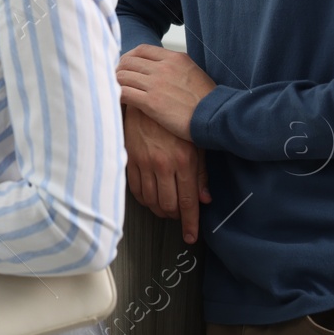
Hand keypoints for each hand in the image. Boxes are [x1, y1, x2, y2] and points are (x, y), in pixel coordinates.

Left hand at [116, 44, 214, 140]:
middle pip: (128, 61)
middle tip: (116, 80)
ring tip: (114, 90)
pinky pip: (123, 93)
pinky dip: (116, 95)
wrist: (216, 117)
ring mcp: (156, 84)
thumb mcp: (193, 73)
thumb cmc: (208, 100)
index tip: (126, 66)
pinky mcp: (151, 102)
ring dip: (115, 82)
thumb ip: (175, 67)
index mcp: (174, 58)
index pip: (142, 50)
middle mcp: (163, 67)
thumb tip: (161, 67)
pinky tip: (116, 101)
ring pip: (122, 76)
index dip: (130, 57)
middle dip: (119, 69)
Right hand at [123, 104, 210, 242]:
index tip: (190, 236)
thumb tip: (204, 199)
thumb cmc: (174, 119)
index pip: (188, 202)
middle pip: (168, 204)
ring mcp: (144, 162)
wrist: (147, 97)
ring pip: (150, 200)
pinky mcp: (129, 158)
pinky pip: (135, 189)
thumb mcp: (196, 143)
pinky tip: (149, 196)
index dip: (189, 223)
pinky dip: (143, 198)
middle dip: (174, 215)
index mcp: (184, 161)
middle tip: (178, 214)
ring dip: (158, 208)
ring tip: (164, 206)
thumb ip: (200, 173)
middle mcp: (163, 164)